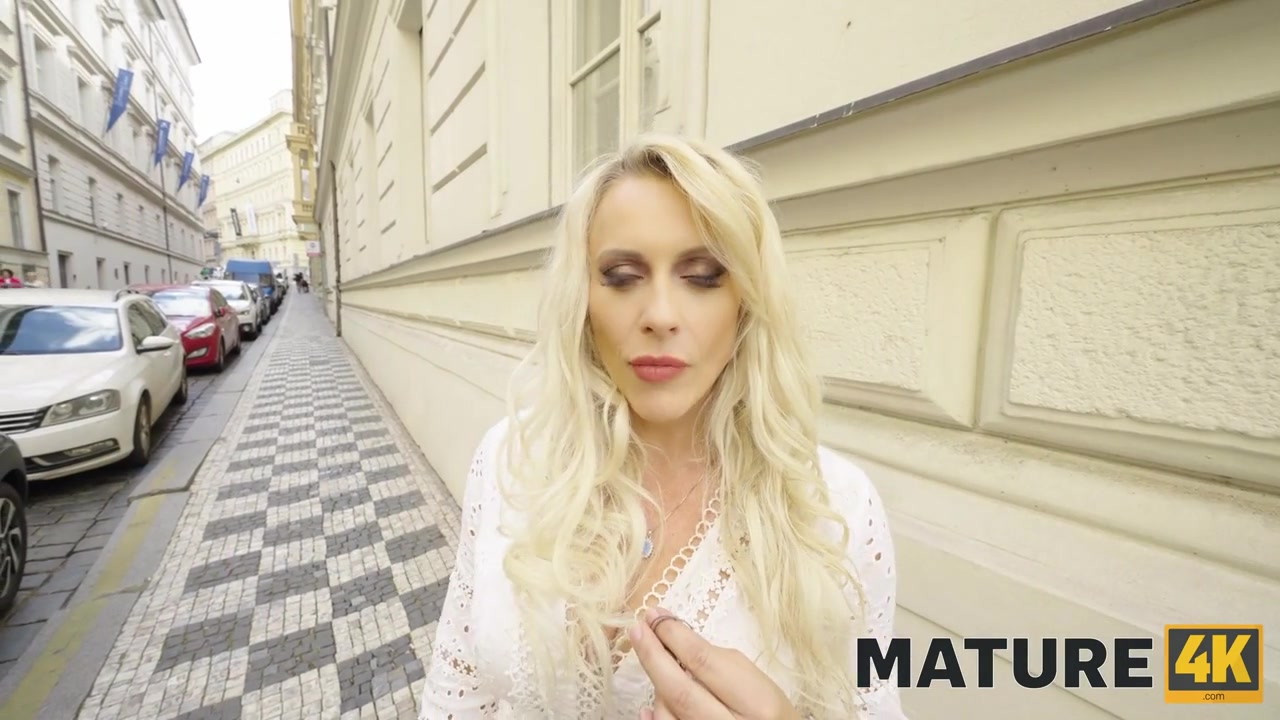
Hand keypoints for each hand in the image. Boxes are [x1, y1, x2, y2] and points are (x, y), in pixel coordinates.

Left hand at [630, 607, 801, 719]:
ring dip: (657, 688)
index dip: (674, 636)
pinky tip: (647, 707)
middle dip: (653, 656)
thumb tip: (672, 636)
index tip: (655, 616)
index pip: (705, 662)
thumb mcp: (757, 683)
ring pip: (669, 715)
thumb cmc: (770, 714)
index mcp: (757, 703)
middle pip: (680, 691)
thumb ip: (717, 663)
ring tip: (659, 670)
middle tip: (637, 630)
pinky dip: (655, 718)